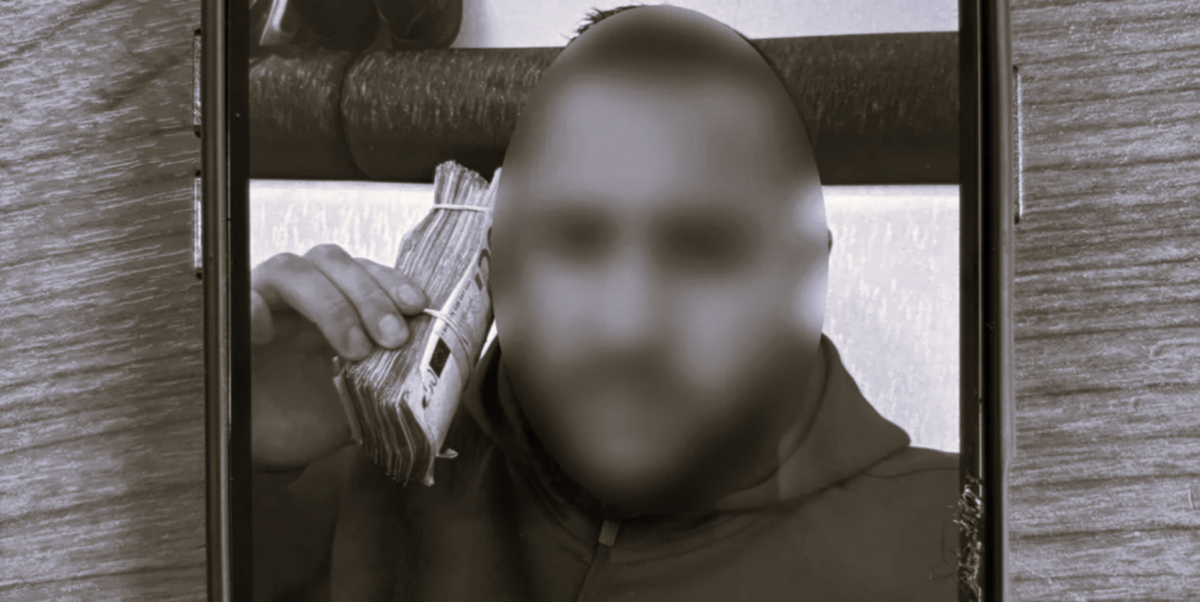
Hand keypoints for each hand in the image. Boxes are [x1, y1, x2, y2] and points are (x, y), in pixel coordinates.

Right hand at [250, 244, 427, 470]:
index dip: (391, 280)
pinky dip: (253, 308)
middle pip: (331, 261)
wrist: (264, 446)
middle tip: (392, 338)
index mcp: (337, 302)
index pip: (365, 269)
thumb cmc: (311, 413)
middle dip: (368, 295)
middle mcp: (300, 295)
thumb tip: (438, 381)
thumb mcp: (365, 398)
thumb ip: (395, 379)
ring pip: (291, 269)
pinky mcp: (228, 327)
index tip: (417, 305)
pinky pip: (235, 300)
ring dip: (329, 303)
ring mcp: (262, 304)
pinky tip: (269, 331)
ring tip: (352, 349)